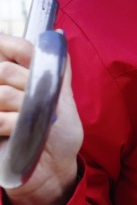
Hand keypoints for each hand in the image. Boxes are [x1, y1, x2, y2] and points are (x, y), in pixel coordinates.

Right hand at [0, 33, 82, 204]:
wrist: (52, 168)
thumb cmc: (57, 133)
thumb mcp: (63, 97)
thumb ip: (58, 68)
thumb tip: (58, 36)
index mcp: (17, 76)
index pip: (12, 46)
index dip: (14, 46)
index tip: (25, 60)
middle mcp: (2, 88)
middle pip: (5, 70)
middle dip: (28, 86)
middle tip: (36, 104)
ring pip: (3, 92)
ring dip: (23, 108)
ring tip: (29, 122)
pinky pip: (1, 117)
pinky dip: (12, 124)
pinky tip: (17, 132)